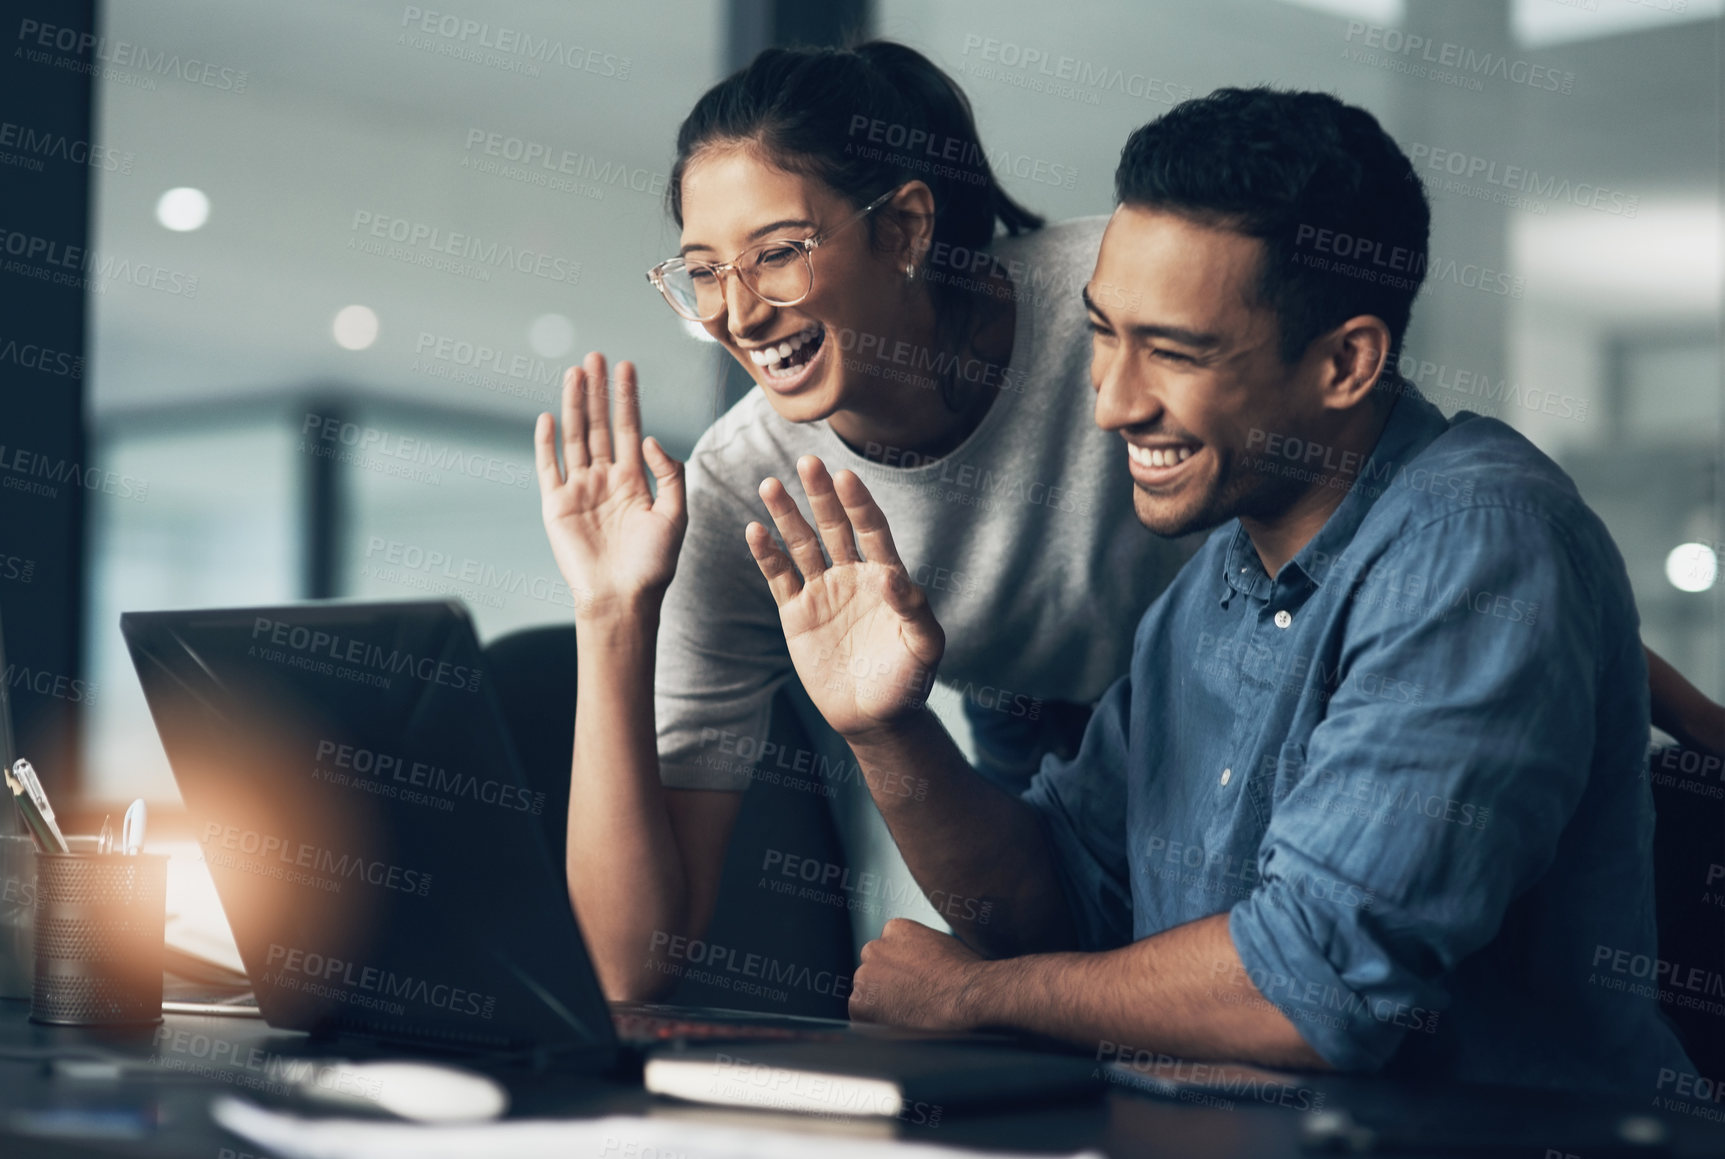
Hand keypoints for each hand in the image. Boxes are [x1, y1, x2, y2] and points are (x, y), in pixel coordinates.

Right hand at [534, 352, 685, 618]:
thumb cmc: (653, 565)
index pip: (628, 427)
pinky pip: (548, 467)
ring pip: (575, 437)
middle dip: (599, 391)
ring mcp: (579, 490)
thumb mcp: (674, 516)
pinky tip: (549, 416)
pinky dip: (546, 442)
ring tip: (575, 373)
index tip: (627, 367)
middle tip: (596, 356)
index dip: (627, 398)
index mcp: (634, 480)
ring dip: (574, 405)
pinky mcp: (556, 506)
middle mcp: (605, 479)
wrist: (622, 599)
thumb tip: (648, 438)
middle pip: (599, 425)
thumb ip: (669, 474)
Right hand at [746, 457, 944, 740]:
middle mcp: (853, 576)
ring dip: (786, 516)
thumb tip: (895, 576)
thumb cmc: (908, 682)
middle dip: (821, 495)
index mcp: (885, 577)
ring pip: (802, 545)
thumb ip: (914, 611)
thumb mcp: (924, 648)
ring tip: (770, 484)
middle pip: (834, 527)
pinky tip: (754, 530)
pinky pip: (779, 578)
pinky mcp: (797, 614)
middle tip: (807, 462)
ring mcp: (823, 592)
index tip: (845, 476)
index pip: (872, 530)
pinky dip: (766, 555)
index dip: (859, 504)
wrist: (874, 718)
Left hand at [850, 918, 985, 1030]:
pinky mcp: (860, 1003)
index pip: (887, 951)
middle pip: (873, 970)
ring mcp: (865, 975)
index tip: (914, 984)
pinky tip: (902, 1024)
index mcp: (895, 929)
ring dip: (882, 1005)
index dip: (901, 971)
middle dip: (887, 985)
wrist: (967, 995)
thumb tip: (920, 965)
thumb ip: (920, 950)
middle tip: (911, 1002)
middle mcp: (874, 948)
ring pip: (867, 993)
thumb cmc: (967, 975)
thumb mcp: (943, 945)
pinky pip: (862, 1016)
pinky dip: (877, 1023)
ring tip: (911, 1015)